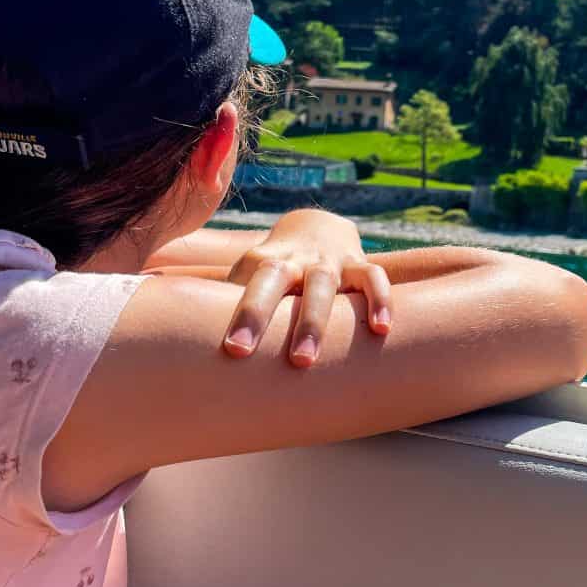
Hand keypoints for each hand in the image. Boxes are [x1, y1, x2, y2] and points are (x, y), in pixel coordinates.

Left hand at [223, 210, 391, 367]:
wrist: (318, 228)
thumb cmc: (276, 272)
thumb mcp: (254, 279)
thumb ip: (230, 307)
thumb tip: (205, 357)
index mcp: (263, 262)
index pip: (243, 283)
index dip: (237, 313)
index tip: (231, 350)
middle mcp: (293, 259)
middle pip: (273, 277)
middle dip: (259, 313)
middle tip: (242, 350)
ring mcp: (327, 260)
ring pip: (321, 283)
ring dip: (312, 320)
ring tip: (304, 359)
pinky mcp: (358, 264)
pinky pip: (373, 277)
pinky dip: (379, 299)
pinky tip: (380, 329)